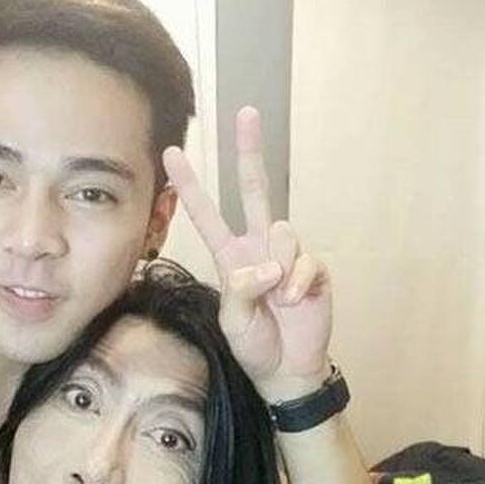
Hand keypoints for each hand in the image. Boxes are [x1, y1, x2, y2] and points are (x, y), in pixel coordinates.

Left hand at [162, 108, 331, 392]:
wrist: (287, 370)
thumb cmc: (254, 344)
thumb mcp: (232, 319)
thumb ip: (241, 288)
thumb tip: (266, 266)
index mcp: (231, 256)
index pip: (207, 214)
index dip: (190, 185)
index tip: (171, 154)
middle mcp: (258, 247)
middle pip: (254, 190)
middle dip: (249, 151)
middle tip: (245, 113)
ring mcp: (287, 256)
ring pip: (281, 232)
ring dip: (277, 269)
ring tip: (277, 301)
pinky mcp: (312, 269)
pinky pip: (304, 262)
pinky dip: (297, 285)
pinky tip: (294, 303)